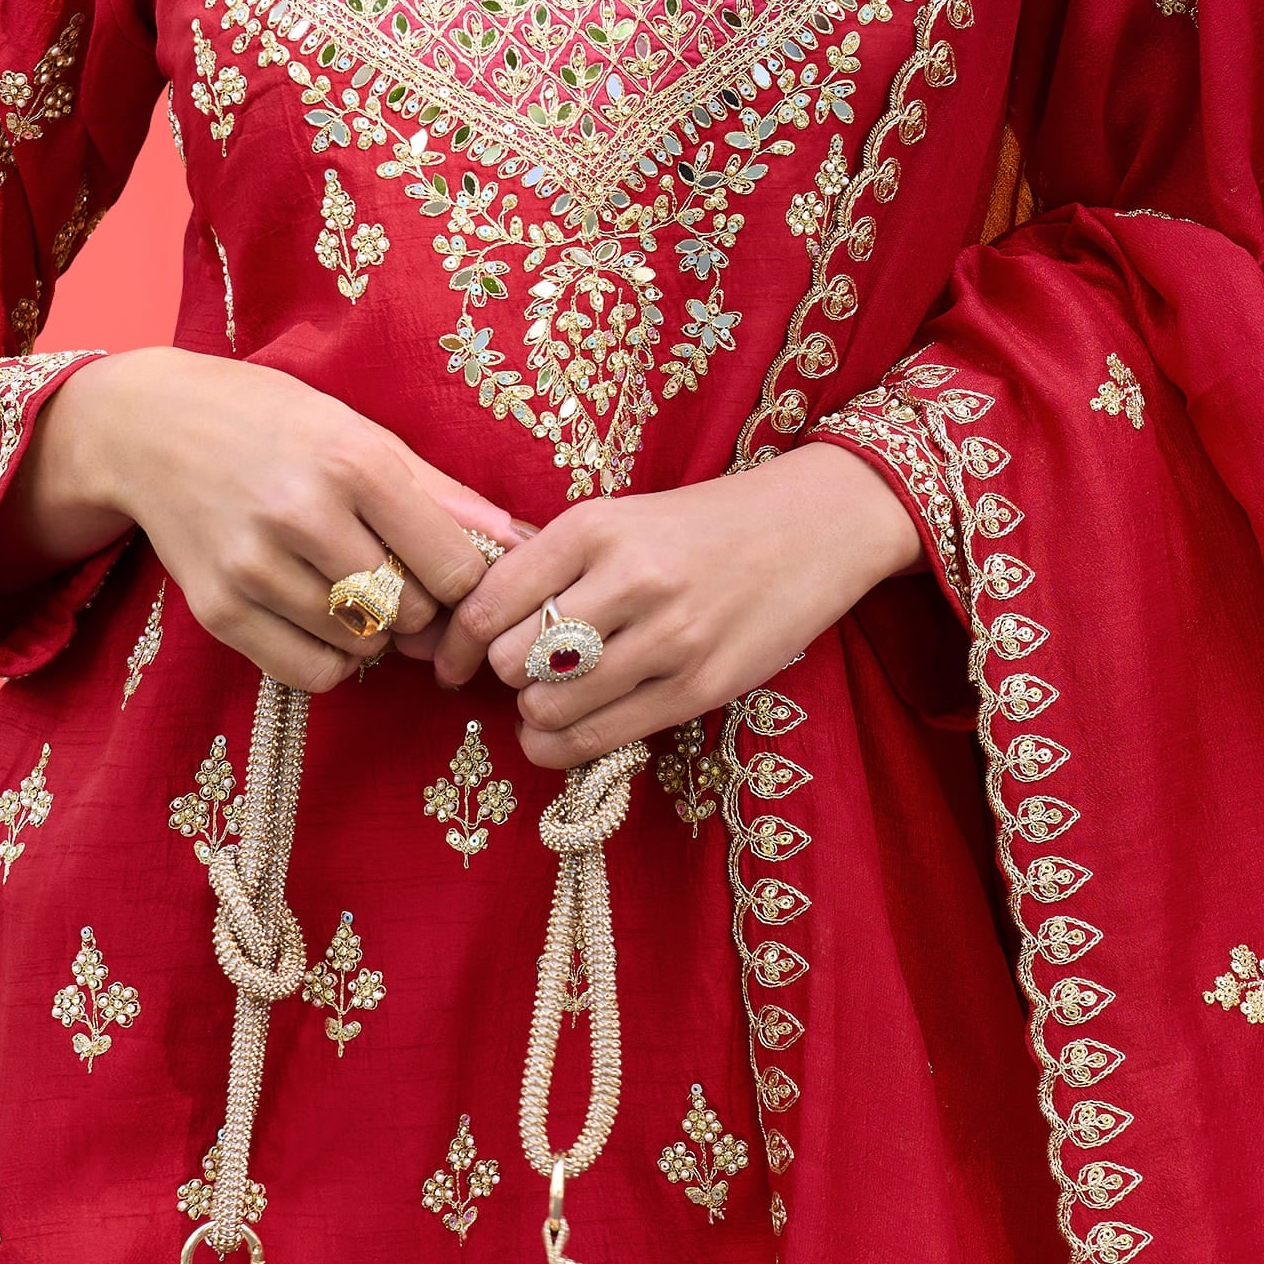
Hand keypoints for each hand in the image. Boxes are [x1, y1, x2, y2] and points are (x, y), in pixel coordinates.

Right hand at [12, 349, 520, 693]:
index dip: (467, 582)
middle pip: (411, 610)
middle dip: (419, 606)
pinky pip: (311, 672)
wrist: (149, 429)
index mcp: (352, 463)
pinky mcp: (218, 609)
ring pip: (362, 646)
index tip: (452, 571)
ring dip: (375, 633)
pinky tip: (322, 620)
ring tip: (353, 590)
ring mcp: (254, 567)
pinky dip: (333, 660)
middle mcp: (302, 516)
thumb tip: (519, 541)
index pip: (453, 567)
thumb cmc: (272, 423)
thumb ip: (440, 492)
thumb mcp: (358, 433)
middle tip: (400, 580)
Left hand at [433, 443, 920, 764]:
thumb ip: (550, 561)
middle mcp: (629, 579)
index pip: (487, 603)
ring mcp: (668, 637)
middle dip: (506, 675)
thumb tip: (467, 620)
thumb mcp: (619, 518)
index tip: (452, 661)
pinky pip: (600, 738)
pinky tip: (564, 731)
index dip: (456, 644)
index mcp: (594, 527)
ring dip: (536, 713)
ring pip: (551, 706)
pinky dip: (563, 746)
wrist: (812, 527)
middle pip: (513, 661)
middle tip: (523, 670)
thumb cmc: (700, 525)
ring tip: (551, 699)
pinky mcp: (700, 686)